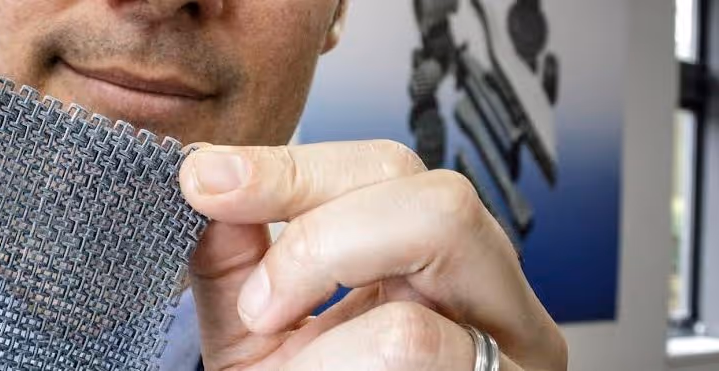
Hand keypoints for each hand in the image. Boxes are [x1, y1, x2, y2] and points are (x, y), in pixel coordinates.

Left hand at [178, 140, 566, 369]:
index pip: (387, 171)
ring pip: (440, 248)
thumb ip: (236, 257)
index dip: (293, 167)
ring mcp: (512, 356)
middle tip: (256, 293)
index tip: (207, 179)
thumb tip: (210, 182)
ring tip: (280, 336)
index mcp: (435, 269)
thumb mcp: (258, 331)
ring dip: (328, 276)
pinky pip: (413, 341)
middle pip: (436, 194)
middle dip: (318, 222)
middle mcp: (493, 304)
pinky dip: (337, 356)